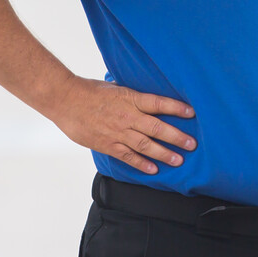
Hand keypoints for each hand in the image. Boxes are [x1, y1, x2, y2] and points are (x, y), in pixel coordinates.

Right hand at [48, 77, 196, 174]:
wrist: (65, 100)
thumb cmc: (88, 90)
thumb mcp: (114, 87)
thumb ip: (130, 96)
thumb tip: (143, 98)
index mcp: (130, 98)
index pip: (158, 103)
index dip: (176, 108)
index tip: (192, 113)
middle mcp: (127, 116)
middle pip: (157, 128)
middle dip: (176, 136)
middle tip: (192, 144)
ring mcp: (118, 132)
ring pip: (146, 145)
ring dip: (164, 153)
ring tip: (179, 160)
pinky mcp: (108, 145)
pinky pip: (128, 156)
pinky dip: (142, 164)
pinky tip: (153, 170)